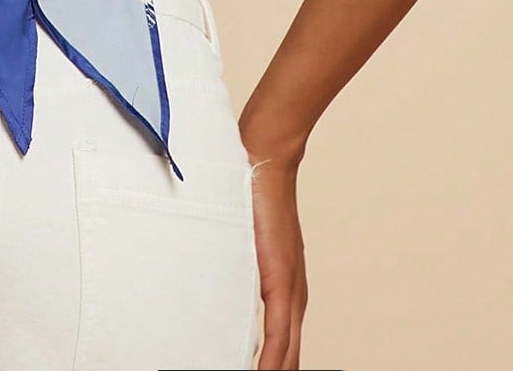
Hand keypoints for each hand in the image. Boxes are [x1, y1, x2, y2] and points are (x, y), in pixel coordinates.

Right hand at [246, 147, 308, 368]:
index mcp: (288, 293)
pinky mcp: (282, 281)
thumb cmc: (250, 198)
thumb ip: (238, 270)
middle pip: (289, 361)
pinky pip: (279, 335)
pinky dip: (272, 362)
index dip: (275, 370)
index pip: (285, 352)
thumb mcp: (245, 245)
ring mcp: (291, 291)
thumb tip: (217, 286)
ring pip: (286, 355)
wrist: (265, 163)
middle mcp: (295, 298)